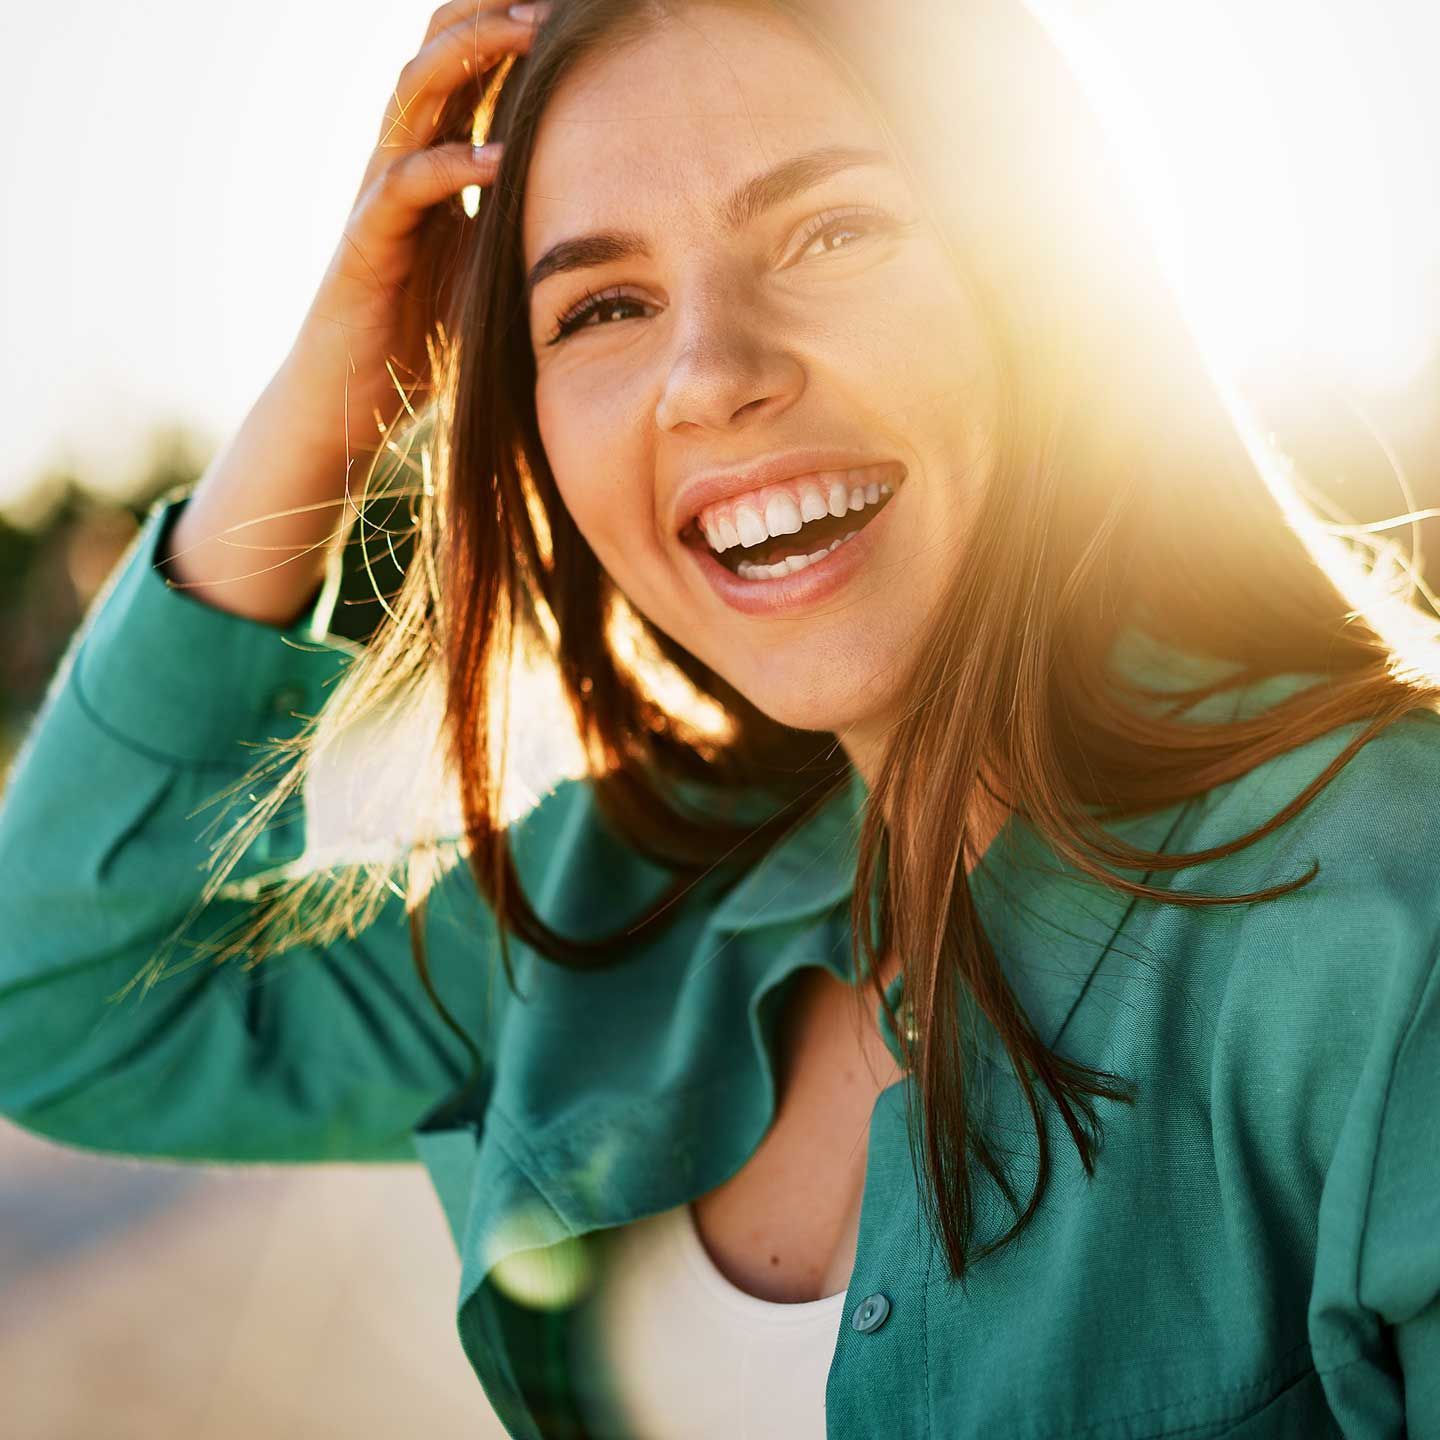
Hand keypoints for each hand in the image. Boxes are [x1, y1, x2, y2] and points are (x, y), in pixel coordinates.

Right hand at [290, 1, 547, 446]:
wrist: (358, 393)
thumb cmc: (427, 331)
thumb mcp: (494, 266)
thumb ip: (527, 224)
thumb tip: (604, 214)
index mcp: (437, 158)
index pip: (472, 69)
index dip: (511, 27)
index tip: (572, 9)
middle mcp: (404, 158)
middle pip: (440, 53)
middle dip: (491, 13)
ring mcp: (381, 192)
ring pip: (416, 95)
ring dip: (471, 56)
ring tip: (529, 33)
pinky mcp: (367, 239)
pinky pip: (405, 185)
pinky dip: (451, 166)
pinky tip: (497, 158)